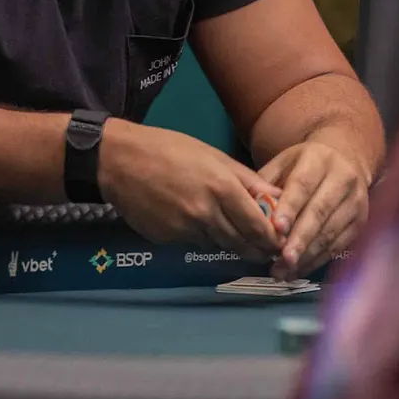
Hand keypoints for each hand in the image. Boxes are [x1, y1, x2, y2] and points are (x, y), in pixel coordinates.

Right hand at [98, 120, 282, 261]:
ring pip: (219, 245)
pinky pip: (194, 242)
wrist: (118, 160)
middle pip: (242, 244)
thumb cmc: (168, 149)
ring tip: (231, 230)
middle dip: (257, 249)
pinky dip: (201, 235)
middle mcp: (206, 214)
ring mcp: (185, 230)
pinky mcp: (168, 240)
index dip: (273, 239)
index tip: (280, 242)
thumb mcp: (212, 155)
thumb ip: (247, 180)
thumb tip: (278, 196)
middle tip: (265, 248)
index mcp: (222, 188)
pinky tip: (192, 219)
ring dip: (229, 241)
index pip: (259, 227)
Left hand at [259, 141, 370, 277]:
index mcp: (318, 160)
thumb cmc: (305, 165)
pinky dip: (317, 260)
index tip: (276, 228)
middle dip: (300, 239)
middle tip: (282, 260)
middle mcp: (342, 179)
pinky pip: (339, 245)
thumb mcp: (284, 162)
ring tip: (284, 271)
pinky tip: (299, 271)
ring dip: (306, 256)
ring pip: (330, 232)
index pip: (303, 185)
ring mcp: (355, 202)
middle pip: (319, 212)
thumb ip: (267, 183)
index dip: (290, 208)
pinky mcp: (360, 222)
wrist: (346, 161)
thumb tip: (250, 206)